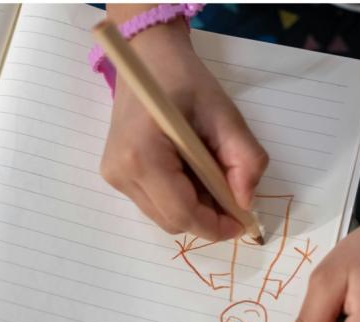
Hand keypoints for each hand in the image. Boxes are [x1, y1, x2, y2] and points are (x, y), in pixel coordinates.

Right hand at [99, 19, 267, 239]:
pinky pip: (154, 203)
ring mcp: (114, 175)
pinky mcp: (115, 174)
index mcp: (142, 156)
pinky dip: (180, 198)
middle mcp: (121, 172)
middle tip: (232, 195)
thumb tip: (246, 202)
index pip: (182, 214)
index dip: (216, 226)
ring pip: (163, 216)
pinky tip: (192, 172)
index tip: (243, 222)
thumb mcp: (225, 115)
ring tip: (211, 176)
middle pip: (172, 221)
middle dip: (207, 217)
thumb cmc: (185, 80)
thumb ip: (244, 159)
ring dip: (194, 207)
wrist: (149, 57)